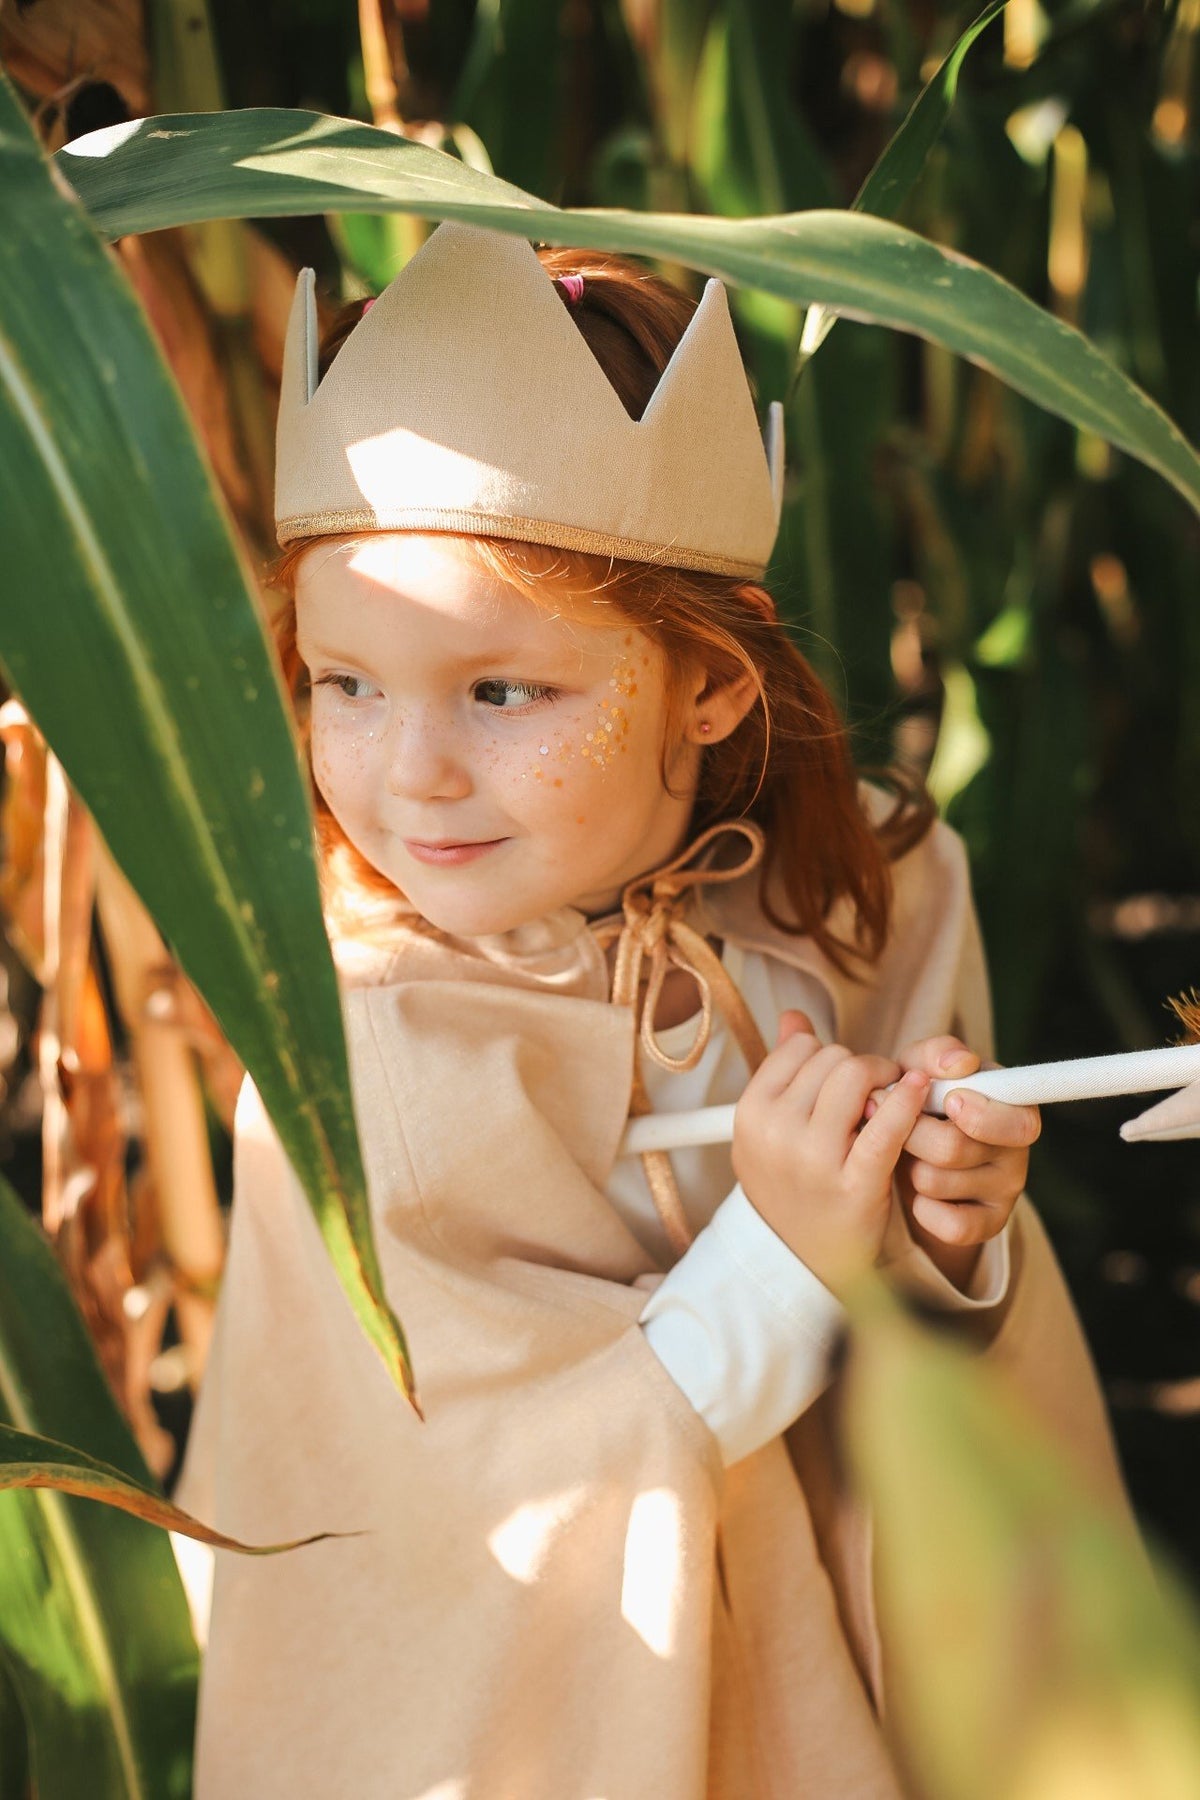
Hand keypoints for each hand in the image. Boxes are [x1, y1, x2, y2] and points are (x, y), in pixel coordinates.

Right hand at [732, 1011, 930, 1294]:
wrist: (799, 1260)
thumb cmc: (789, 1185)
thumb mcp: (770, 1130)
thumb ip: (782, 1070)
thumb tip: (793, 1016)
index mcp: (751, 1114)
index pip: (801, 1048)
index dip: (829, 1057)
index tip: (844, 1080)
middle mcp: (776, 1132)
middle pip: (834, 1060)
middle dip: (861, 1067)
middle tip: (874, 1091)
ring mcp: (813, 1160)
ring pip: (858, 1077)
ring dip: (884, 1079)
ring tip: (891, 1099)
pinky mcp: (854, 1184)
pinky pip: (886, 1125)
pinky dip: (906, 1100)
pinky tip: (919, 1089)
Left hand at [885, 1035, 1040, 1276]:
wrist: (909, 1157)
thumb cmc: (920, 1103)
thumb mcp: (920, 1070)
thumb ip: (935, 1054)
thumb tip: (958, 1062)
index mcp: (1014, 1107)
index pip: (1017, 1122)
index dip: (980, 1115)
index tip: (949, 1102)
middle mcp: (1017, 1152)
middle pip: (953, 1149)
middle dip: (912, 1135)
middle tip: (897, 1126)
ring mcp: (1006, 1192)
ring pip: (937, 1182)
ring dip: (910, 1167)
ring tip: (910, 1155)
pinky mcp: (989, 1226)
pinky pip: (948, 1225)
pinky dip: (922, 1208)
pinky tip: (918, 1193)